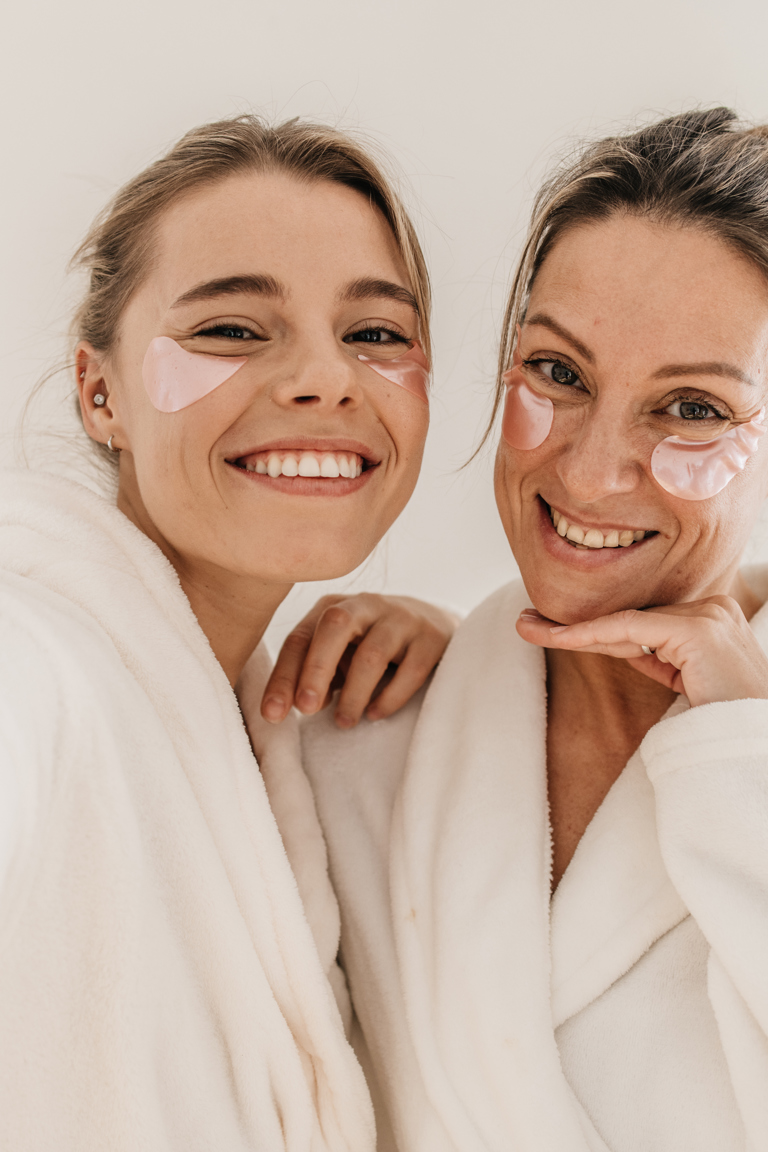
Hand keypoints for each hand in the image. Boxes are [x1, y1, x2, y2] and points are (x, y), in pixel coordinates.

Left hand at [261, 594, 458, 727]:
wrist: (434, 625)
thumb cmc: (372, 645)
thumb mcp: (340, 653)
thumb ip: (317, 673)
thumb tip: (297, 704)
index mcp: (333, 607)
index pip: (300, 638)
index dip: (284, 676)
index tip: (272, 714)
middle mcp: (366, 604)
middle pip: (335, 626)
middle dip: (316, 669)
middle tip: (307, 710)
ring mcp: (402, 617)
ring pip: (372, 653)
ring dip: (354, 693)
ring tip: (345, 722)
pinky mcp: (432, 637)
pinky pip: (410, 669)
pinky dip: (390, 697)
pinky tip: (376, 714)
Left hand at [516, 596, 767, 707]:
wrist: (754, 750)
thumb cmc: (724, 724)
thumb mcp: (688, 683)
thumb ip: (663, 659)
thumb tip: (624, 646)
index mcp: (716, 617)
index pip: (646, 621)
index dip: (596, 627)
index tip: (551, 629)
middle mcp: (716, 608)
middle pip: (633, 618)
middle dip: (577, 625)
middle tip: (527, 622)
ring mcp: (711, 616)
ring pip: (627, 622)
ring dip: (574, 630)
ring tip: (528, 628)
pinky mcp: (700, 631)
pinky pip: (631, 629)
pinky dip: (590, 633)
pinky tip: (557, 638)